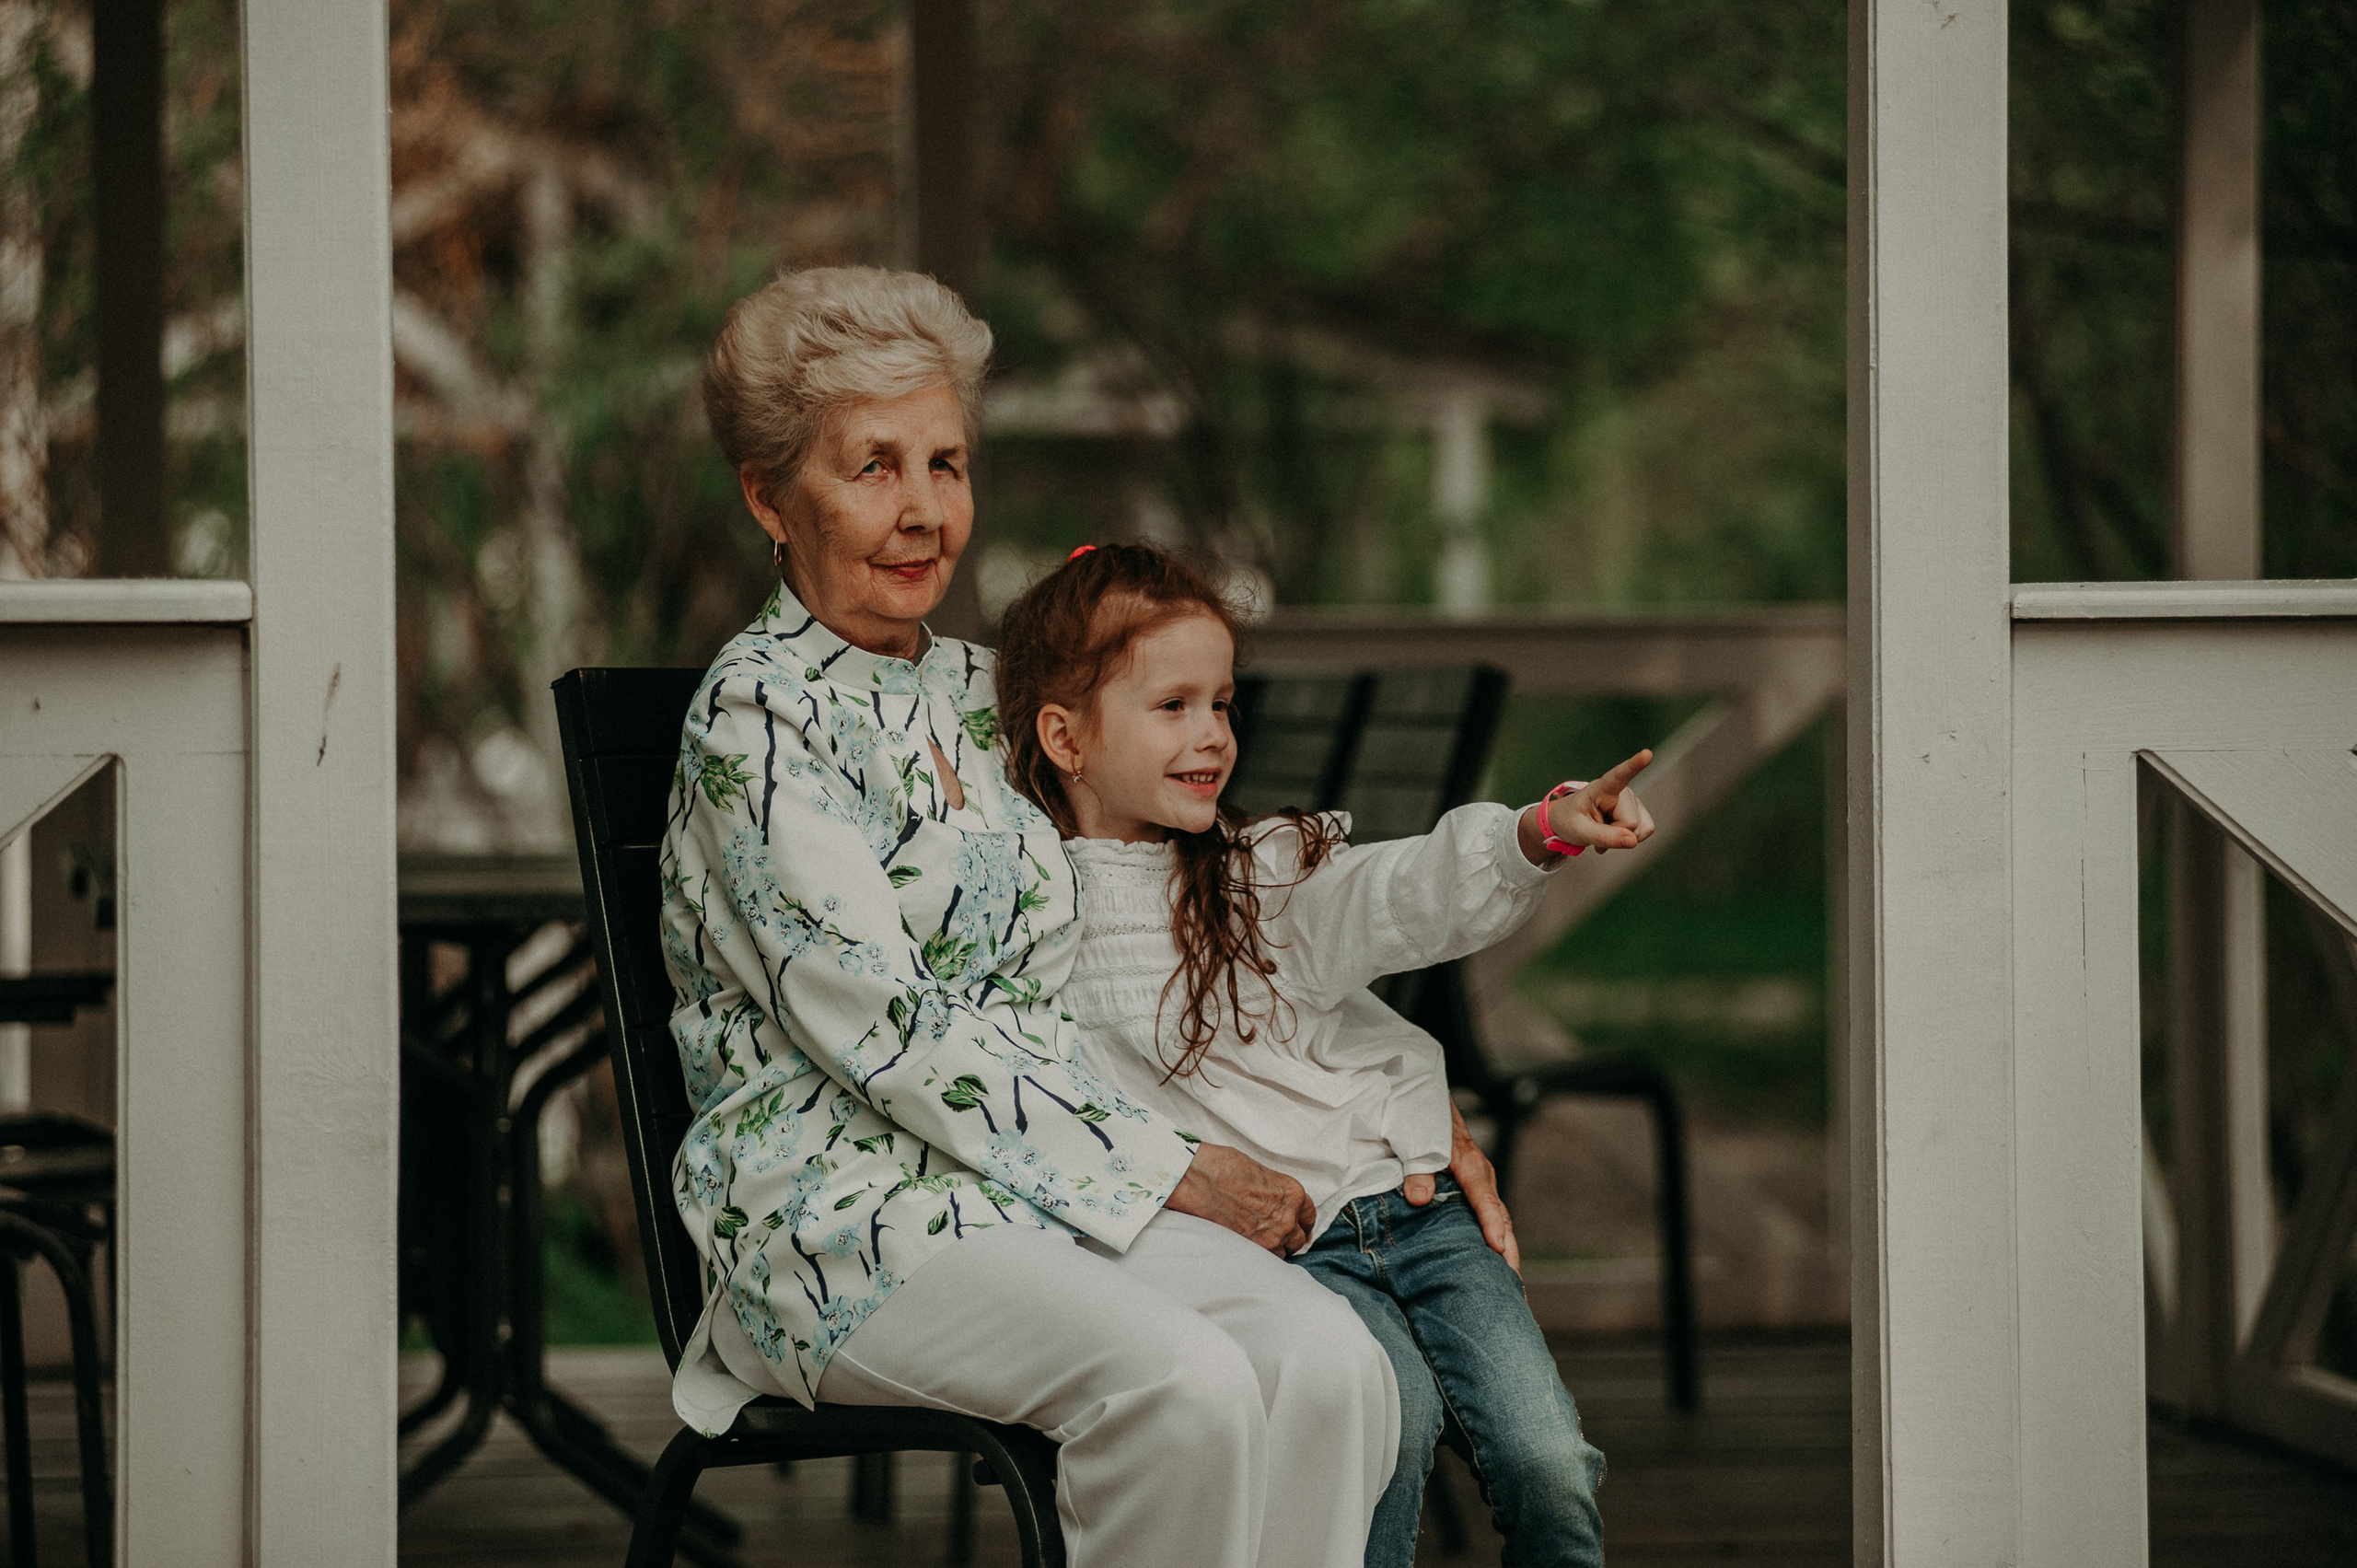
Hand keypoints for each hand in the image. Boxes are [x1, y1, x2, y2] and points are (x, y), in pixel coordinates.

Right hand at [1166, 1142, 1317, 1255]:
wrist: (1200, 1180)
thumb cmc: (1224, 1168)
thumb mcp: (1260, 1173)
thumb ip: (1275, 1191)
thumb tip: (1275, 1202)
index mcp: (1292, 1193)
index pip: (1308, 1214)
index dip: (1303, 1222)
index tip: (1300, 1227)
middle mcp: (1288, 1216)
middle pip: (1299, 1237)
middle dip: (1290, 1236)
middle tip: (1277, 1235)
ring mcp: (1272, 1235)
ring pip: (1285, 1251)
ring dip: (1276, 1247)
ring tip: (1261, 1240)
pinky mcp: (1254, 1248)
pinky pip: (1267, 1259)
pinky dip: (1263, 1255)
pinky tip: (1252, 1247)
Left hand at [1404, 1102, 1520, 1273]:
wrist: (1427, 1098)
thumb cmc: (1421, 1118)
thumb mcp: (1415, 1137)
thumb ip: (1417, 1167)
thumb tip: (1419, 1198)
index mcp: (1469, 1163)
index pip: (1484, 1199)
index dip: (1490, 1225)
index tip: (1497, 1249)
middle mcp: (1481, 1175)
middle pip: (1500, 1216)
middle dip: (1508, 1250)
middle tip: (1513, 1284)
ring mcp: (1480, 1183)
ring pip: (1498, 1219)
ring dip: (1505, 1249)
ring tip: (1509, 1284)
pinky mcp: (1473, 1188)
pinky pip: (1488, 1216)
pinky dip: (1494, 1239)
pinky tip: (1492, 1263)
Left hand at [1519, 748, 1656, 862]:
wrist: (1571, 821)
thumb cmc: (1571, 821)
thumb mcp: (1579, 832)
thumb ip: (1604, 837)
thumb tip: (1633, 841)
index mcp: (1602, 787)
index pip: (1620, 775)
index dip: (1635, 765)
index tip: (1647, 754)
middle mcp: (1623, 790)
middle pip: (1630, 823)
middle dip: (1615, 834)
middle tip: (1596, 829)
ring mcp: (1633, 800)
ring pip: (1640, 831)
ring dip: (1622, 838)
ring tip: (1603, 829)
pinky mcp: (1641, 811)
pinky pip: (1646, 831)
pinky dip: (1630, 839)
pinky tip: (1615, 833)